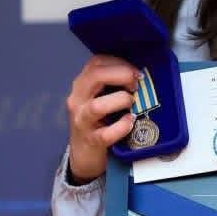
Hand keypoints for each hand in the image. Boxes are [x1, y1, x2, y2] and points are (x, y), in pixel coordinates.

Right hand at [65, 54, 141, 180]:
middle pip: (95, 76)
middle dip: (121, 75)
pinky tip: (130, 122)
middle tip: (136, 84)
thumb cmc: (98, 120)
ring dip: (121, 100)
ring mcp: (82, 121)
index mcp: (81, 85)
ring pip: (98, 106)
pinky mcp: (91, 140)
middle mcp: (77, 99)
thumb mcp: (100, 96)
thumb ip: (113, 83)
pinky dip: (122, 127)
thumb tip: (139, 73)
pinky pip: (106, 134)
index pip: (96, 62)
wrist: (84, 153)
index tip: (135, 71)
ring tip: (132, 103)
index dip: (120, 62)